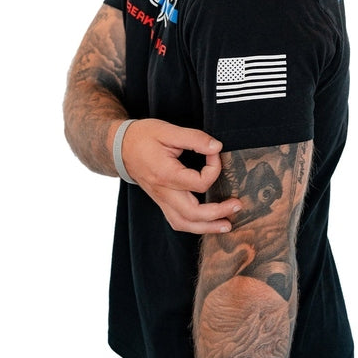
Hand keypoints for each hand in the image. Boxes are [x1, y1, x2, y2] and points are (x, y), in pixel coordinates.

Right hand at [121, 119, 240, 233]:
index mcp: (165, 174)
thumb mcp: (169, 130)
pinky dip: (194, 226)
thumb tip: (217, 147)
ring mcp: (161, 199)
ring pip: (184, 223)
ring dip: (207, 227)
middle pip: (193, 214)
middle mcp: (163, 192)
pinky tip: (207, 223)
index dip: (214, 168)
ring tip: (227, 225)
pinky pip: (177, 221)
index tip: (215, 152)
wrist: (120, 147)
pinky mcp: (161, 201)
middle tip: (237, 205)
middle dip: (218, 213)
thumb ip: (195, 139)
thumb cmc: (144, 137)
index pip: (199, 183)